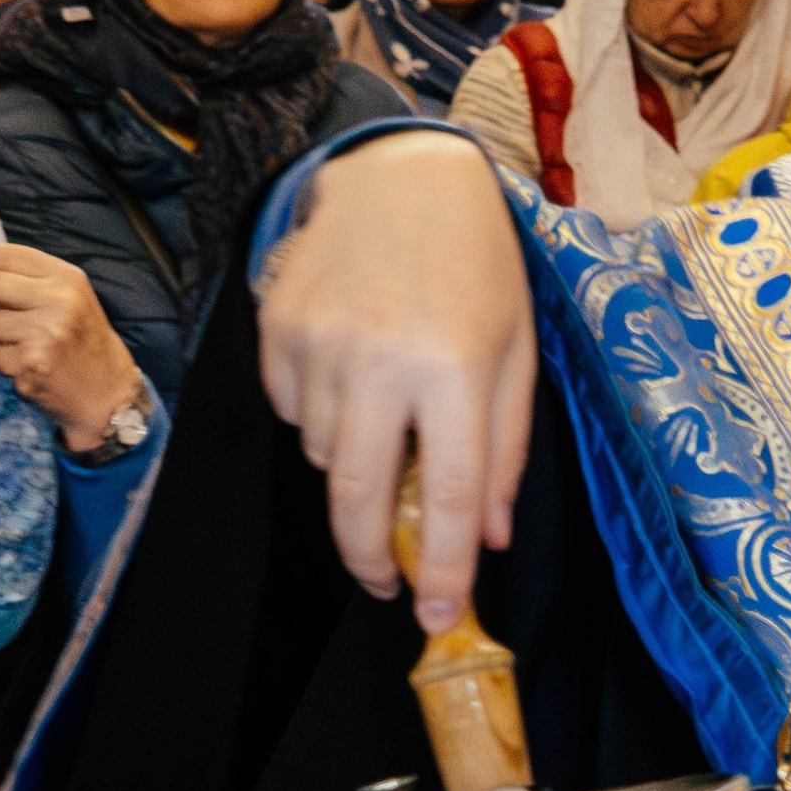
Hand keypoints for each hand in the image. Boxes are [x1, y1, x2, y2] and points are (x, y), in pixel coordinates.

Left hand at [0, 244, 140, 454]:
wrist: (107, 392)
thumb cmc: (83, 340)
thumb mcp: (70, 296)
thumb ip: (28, 278)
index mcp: (66, 277)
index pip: (2, 254)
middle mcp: (57, 301)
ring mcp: (43, 334)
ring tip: (15, 342)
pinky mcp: (30, 365)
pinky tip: (23, 363)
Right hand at [258, 133, 532, 629]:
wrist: (401, 173)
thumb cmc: (475, 265)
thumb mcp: (514, 351)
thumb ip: (504, 450)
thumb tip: (488, 540)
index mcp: (455, 366)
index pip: (450, 497)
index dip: (445, 570)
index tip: (440, 616)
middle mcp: (380, 358)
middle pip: (360, 501)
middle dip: (372, 559)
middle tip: (386, 582)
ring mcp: (318, 343)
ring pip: (325, 458)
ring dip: (356, 464)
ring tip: (387, 408)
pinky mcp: (276, 329)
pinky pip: (292, 414)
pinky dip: (321, 416)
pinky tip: (351, 369)